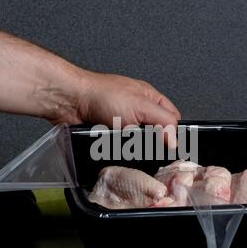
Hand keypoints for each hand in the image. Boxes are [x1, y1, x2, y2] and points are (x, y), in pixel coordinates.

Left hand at [48, 71, 181, 147]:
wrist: (70, 102)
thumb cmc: (102, 95)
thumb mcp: (141, 106)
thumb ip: (163, 121)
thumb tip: (176, 141)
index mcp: (150, 99)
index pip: (172, 118)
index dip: (173, 132)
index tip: (170, 146)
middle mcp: (138, 111)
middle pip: (156, 134)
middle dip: (153, 143)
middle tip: (149, 149)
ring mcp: (124, 124)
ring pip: (139, 144)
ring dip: (136, 149)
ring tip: (131, 150)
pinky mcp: (110, 136)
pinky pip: (122, 149)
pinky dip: (121, 152)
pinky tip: (118, 152)